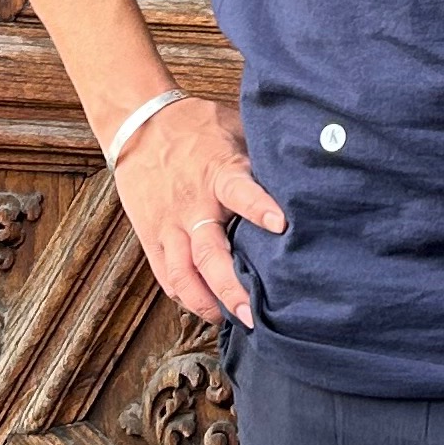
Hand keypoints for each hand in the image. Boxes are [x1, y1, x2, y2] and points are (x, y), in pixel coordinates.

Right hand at [113, 96, 285, 327]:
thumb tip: (306, 168)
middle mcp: (193, 206)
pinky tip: (204, 308)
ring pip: (183, 274)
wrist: (138, 123)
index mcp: (218, 173)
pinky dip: (184, 295)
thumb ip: (262, 154)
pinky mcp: (152, 237)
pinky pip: (166, 275)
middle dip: (230, 287)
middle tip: (251, 314)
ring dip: (205, 302)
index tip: (282, 225)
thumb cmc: (196, 126)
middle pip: (209, 254)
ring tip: (228, 320)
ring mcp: (170, 226)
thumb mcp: (234, 128)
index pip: (240, 192)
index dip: (260, 208)